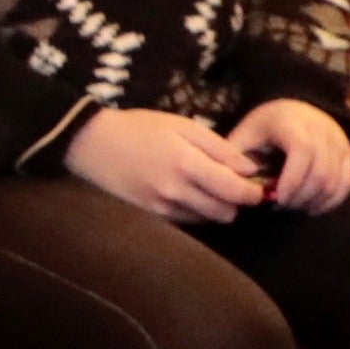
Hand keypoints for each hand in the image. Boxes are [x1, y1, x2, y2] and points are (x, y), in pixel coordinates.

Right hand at [59, 106, 266, 220]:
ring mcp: (162, 208)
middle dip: (235, 201)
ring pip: (207, 220)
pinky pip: (187, 222)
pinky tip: (188, 194)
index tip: (257, 186)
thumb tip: (250, 169)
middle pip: (225, 212)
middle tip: (232, 185)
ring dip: (216, 208)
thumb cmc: (140, 128)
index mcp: (187, 164)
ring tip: (209, 188)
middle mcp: (176, 192)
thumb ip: (219, 148)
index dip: (253, 192)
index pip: (234, 191)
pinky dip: (196, 212)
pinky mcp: (151, 216)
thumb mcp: (183, 126)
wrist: (92, 144)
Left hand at [228, 97, 349, 212]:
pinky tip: (313, 206)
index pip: (302, 150)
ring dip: (315, 201)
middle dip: (301, 196)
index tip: (277, 198)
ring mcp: (338, 140)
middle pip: (321, 171)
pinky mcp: (348, 152)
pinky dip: (332, 199)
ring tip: (295, 206)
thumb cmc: (264, 128)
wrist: (292, 110)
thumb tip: (230, 186)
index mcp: (291, 121)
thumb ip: (235, 159)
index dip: (292, 179)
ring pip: (335, 180)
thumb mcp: (244, 135)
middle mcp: (321, 127)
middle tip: (282, 206)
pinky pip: (348, 182)